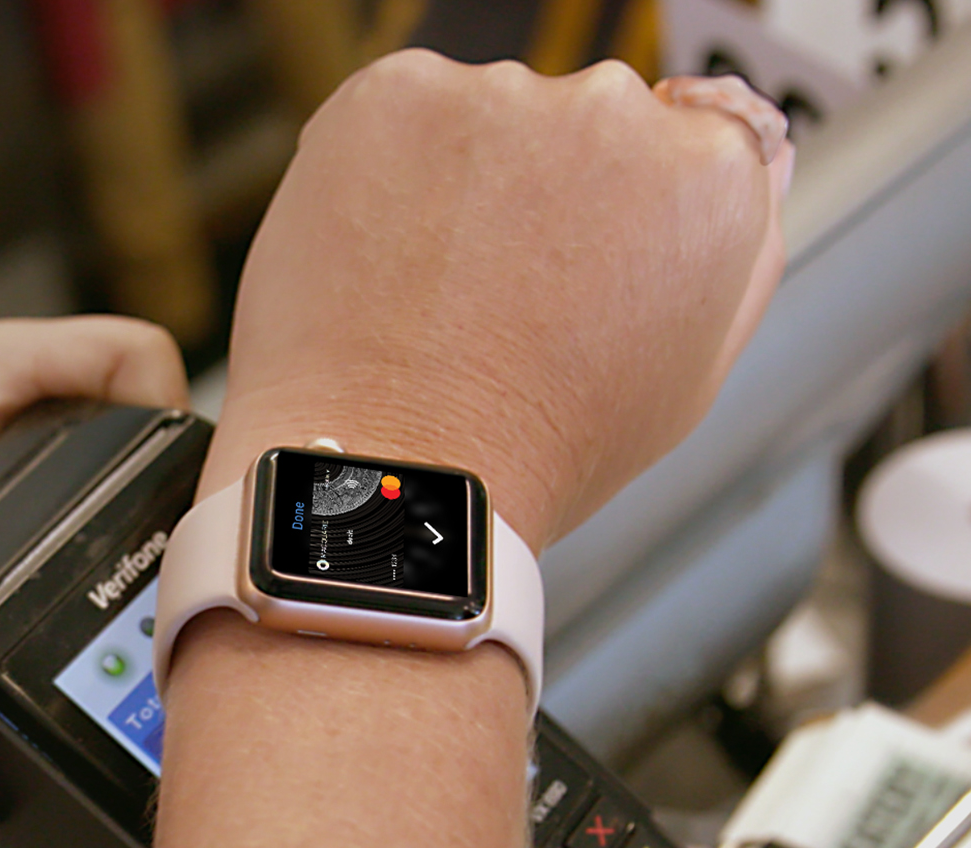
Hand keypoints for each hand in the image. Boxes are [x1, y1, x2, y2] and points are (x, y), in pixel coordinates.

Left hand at [201, 52, 790, 550]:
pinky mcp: (395, 97)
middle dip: (546, 183)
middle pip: (582, 119)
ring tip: (437, 288)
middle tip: (503, 289)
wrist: (400, 464)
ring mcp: (497, 99)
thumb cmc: (541, 442)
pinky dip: (385, 168)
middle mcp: (613, 112)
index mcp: (708, 173)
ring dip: (465, 175)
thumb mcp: (695, 364)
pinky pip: (398, 113)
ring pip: (485, 115)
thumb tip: (749, 147)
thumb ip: (741, 236)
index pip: (684, 132)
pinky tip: (387, 254)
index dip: (623, 203)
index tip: (581, 253)